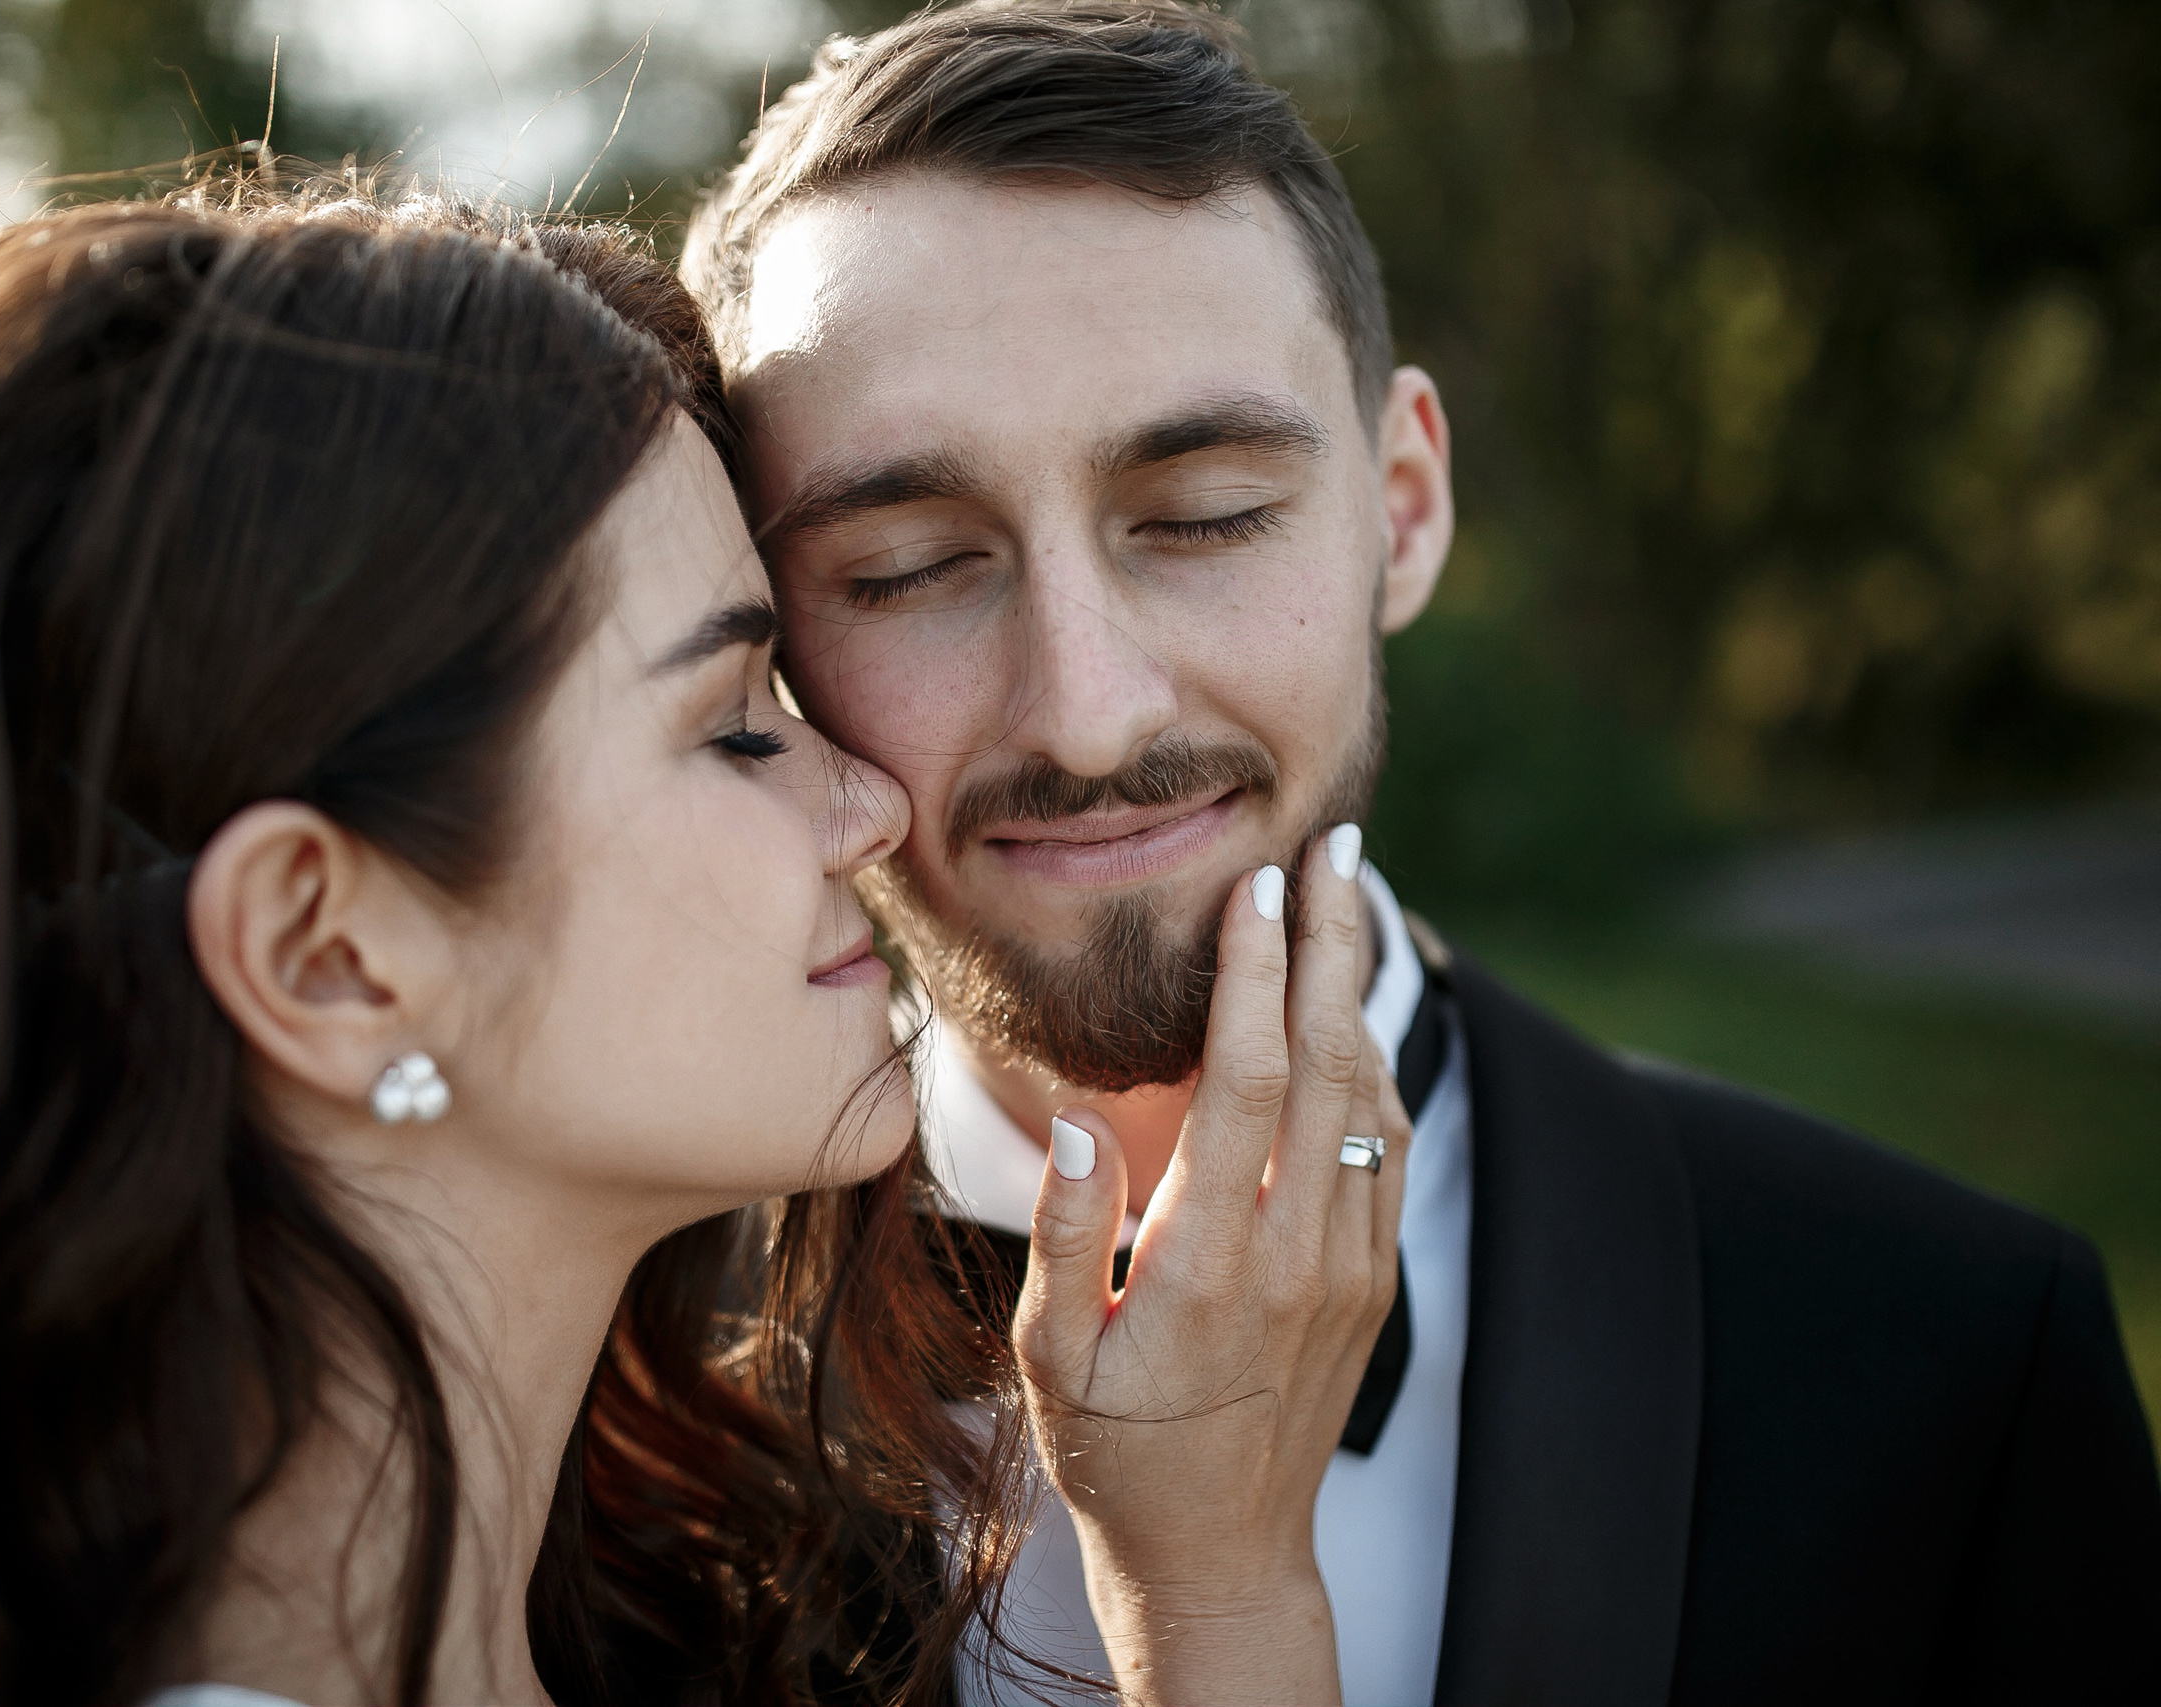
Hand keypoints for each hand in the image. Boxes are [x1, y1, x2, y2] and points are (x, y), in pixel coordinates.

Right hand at [1011, 829, 1412, 1706]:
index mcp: (1209, 1262)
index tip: (1258, 886)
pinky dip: (1377, 1070)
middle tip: (1336, 844)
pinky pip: (1388, 1153)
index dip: (1258, 974)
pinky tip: (1357, 1021)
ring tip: (1351, 903)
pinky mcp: (1374, 1285)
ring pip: (1373, 1100)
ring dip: (1363, 994)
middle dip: (1334, 943)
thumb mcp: (1051, 1363)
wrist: (1222, 1559)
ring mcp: (1349, 1268)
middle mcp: (1298, 1253)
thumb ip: (1064, 1239)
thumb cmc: (1117, 1454)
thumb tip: (1081, 1121)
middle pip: (1331, 1063)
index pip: (1249, 1080)